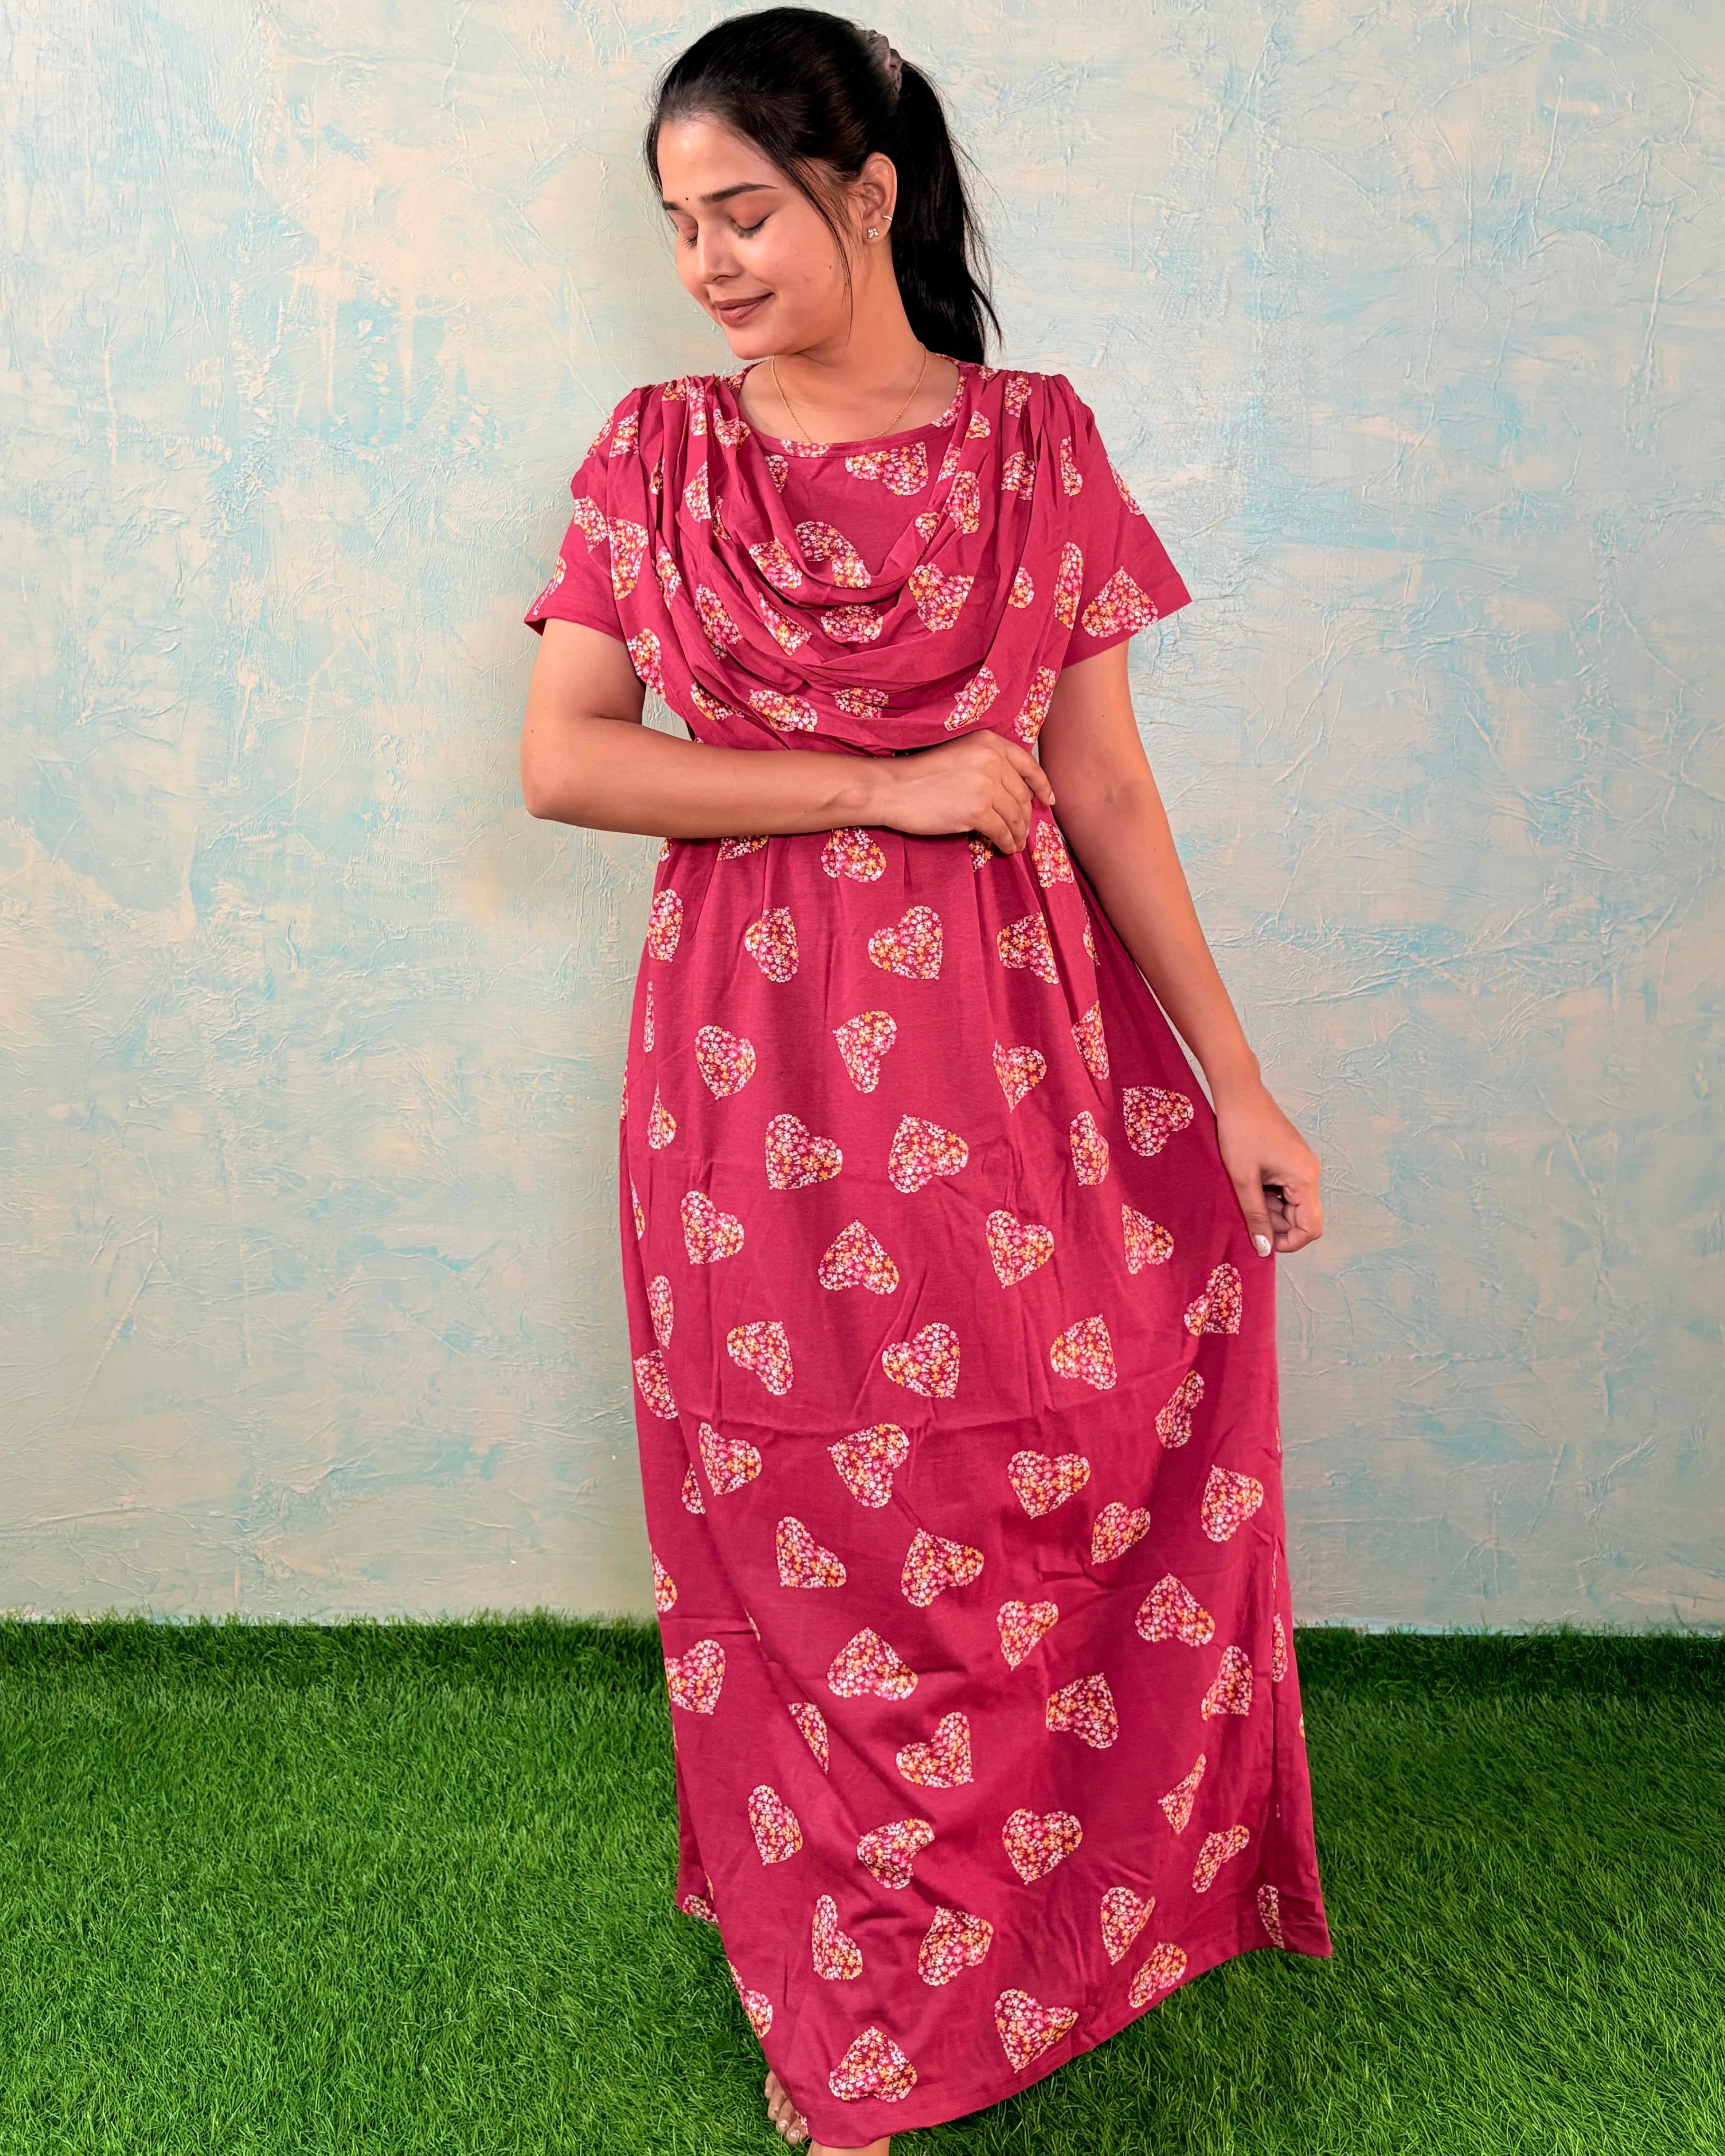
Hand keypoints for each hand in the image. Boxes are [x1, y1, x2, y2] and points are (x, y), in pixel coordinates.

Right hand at [870, 730, 1054, 853]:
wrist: (893, 788)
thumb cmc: (919, 774)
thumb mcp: (959, 754)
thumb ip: (987, 764)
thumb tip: (1012, 793)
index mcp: (989, 742)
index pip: (1028, 765)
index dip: (1041, 785)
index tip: (1047, 799)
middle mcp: (991, 760)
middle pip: (1022, 795)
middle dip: (1026, 816)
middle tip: (1024, 830)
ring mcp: (985, 786)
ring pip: (1015, 816)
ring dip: (1018, 834)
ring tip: (1015, 844)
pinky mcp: (977, 811)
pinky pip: (1002, 832)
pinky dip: (1007, 843)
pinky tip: (1006, 849)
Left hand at [1213, 1081, 1322, 1256]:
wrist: (1239, 1093)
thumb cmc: (1240, 1131)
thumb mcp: (1243, 1179)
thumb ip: (1255, 1216)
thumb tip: (1264, 1249)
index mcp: (1305, 1178)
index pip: (1311, 1228)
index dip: (1288, 1242)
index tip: (1262, 1240)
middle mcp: (1310, 1173)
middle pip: (1301, 1217)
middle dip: (1274, 1222)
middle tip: (1245, 1208)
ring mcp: (1303, 1165)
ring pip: (1291, 1203)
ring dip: (1269, 1206)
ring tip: (1245, 1189)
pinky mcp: (1292, 1159)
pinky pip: (1286, 1188)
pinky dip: (1268, 1192)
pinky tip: (1249, 1180)